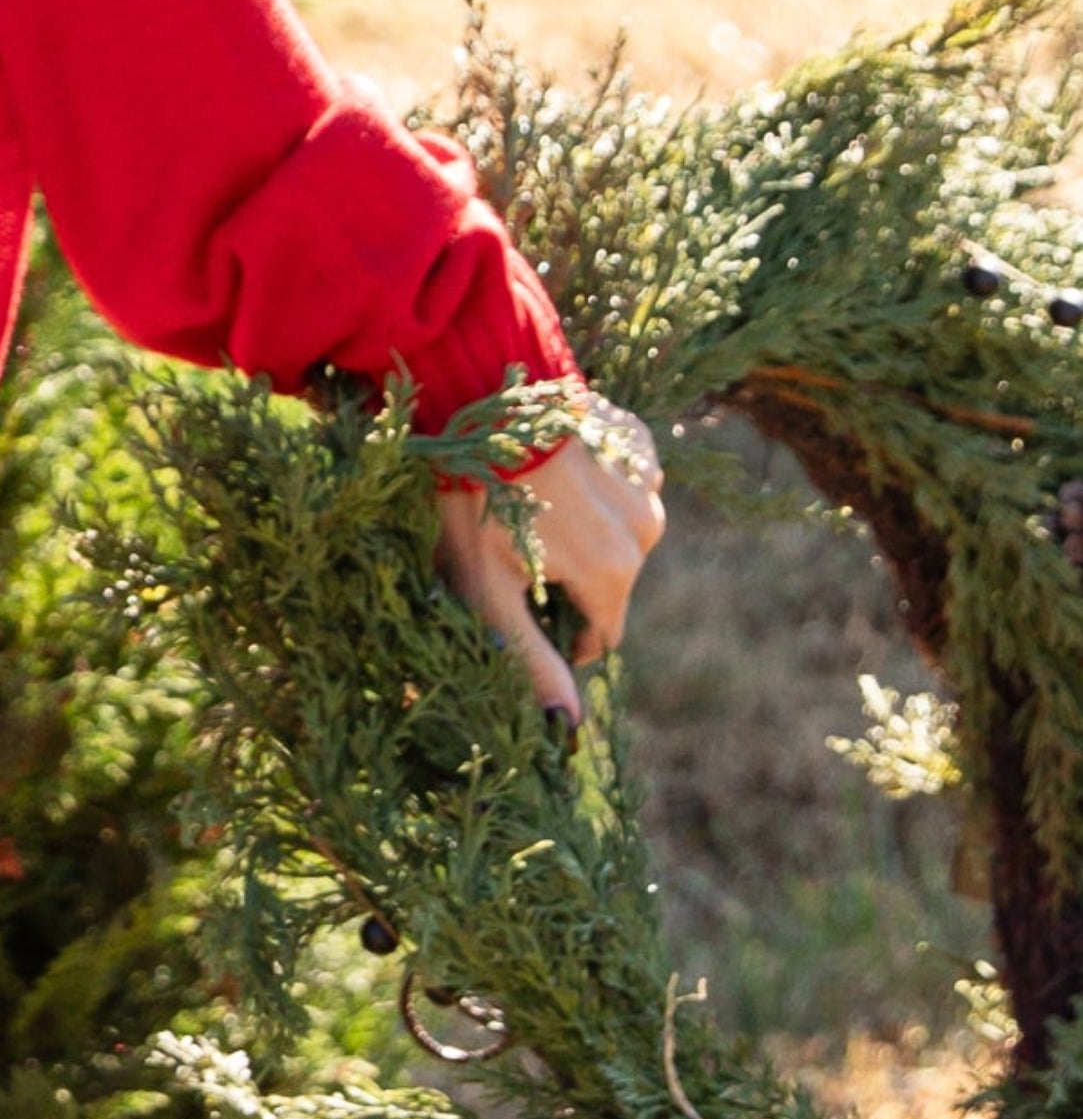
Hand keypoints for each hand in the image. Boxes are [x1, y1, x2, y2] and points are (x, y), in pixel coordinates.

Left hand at [435, 422, 664, 724]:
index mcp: (613, 572)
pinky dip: (599, 484)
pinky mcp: (636, 440)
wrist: (475, 392)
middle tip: (515, 550)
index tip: (524, 610)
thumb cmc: (472, 496)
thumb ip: (531, 659)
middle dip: (571, 580)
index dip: (562, 634)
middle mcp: (645, 530)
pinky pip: (627, 480)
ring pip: (623, 532)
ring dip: (588, 531)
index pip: (601, 634)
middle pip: (611, 583)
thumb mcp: (487, 589)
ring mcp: (645, 481)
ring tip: (532, 506)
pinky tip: (557, 469)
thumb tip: (570, 727)